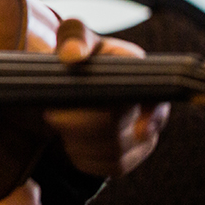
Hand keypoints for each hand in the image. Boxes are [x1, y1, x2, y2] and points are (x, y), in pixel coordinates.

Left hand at [43, 18, 169, 176]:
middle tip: (52, 112)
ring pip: (115, 152)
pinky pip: (109, 168)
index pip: (145, 97)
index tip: (104, 115)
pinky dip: (83, 157)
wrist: (71, 81)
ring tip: (59, 122)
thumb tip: (73, 56)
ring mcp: (146, 136)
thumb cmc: (76, 55)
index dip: (130, 111)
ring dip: (77, 141)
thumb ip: (73, 37)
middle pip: (118, 128)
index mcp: (143, 73)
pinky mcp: (131, 157)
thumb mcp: (73, 37)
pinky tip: (71, 140)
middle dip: (77, 122)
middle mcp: (152, 106)